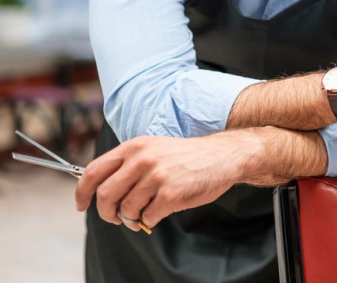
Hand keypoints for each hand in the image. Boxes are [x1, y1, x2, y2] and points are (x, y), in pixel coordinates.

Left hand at [75, 132, 249, 230]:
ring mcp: (157, 177)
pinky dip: (150, 220)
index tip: (82, 205)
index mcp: (135, 147)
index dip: (82, 192)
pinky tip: (160, 211)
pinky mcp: (171, 194)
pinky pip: (147, 217)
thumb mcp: (154, 149)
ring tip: (143, 214)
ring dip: (131, 218)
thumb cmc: (188, 156)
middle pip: (106, 195)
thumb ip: (129, 165)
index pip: (94, 171)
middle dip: (106, 212)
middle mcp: (143, 159)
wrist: (224, 156)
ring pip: (126, 209)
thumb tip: (102, 192)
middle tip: (116, 217)